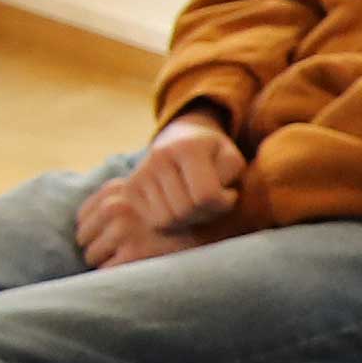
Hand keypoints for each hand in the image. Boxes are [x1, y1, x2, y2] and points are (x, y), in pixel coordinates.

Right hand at [78, 118, 246, 267]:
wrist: (179, 140)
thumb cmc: (212, 155)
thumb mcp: (232, 158)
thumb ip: (230, 176)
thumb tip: (211, 198)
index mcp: (187, 147)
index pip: (206, 196)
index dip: (224, 203)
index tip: (229, 194)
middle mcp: (158, 158)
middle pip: (185, 211)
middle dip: (206, 214)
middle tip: (213, 203)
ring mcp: (140, 173)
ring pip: (167, 220)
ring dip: (188, 221)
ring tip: (196, 204)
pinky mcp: (129, 189)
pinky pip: (154, 222)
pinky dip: (171, 222)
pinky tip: (179, 206)